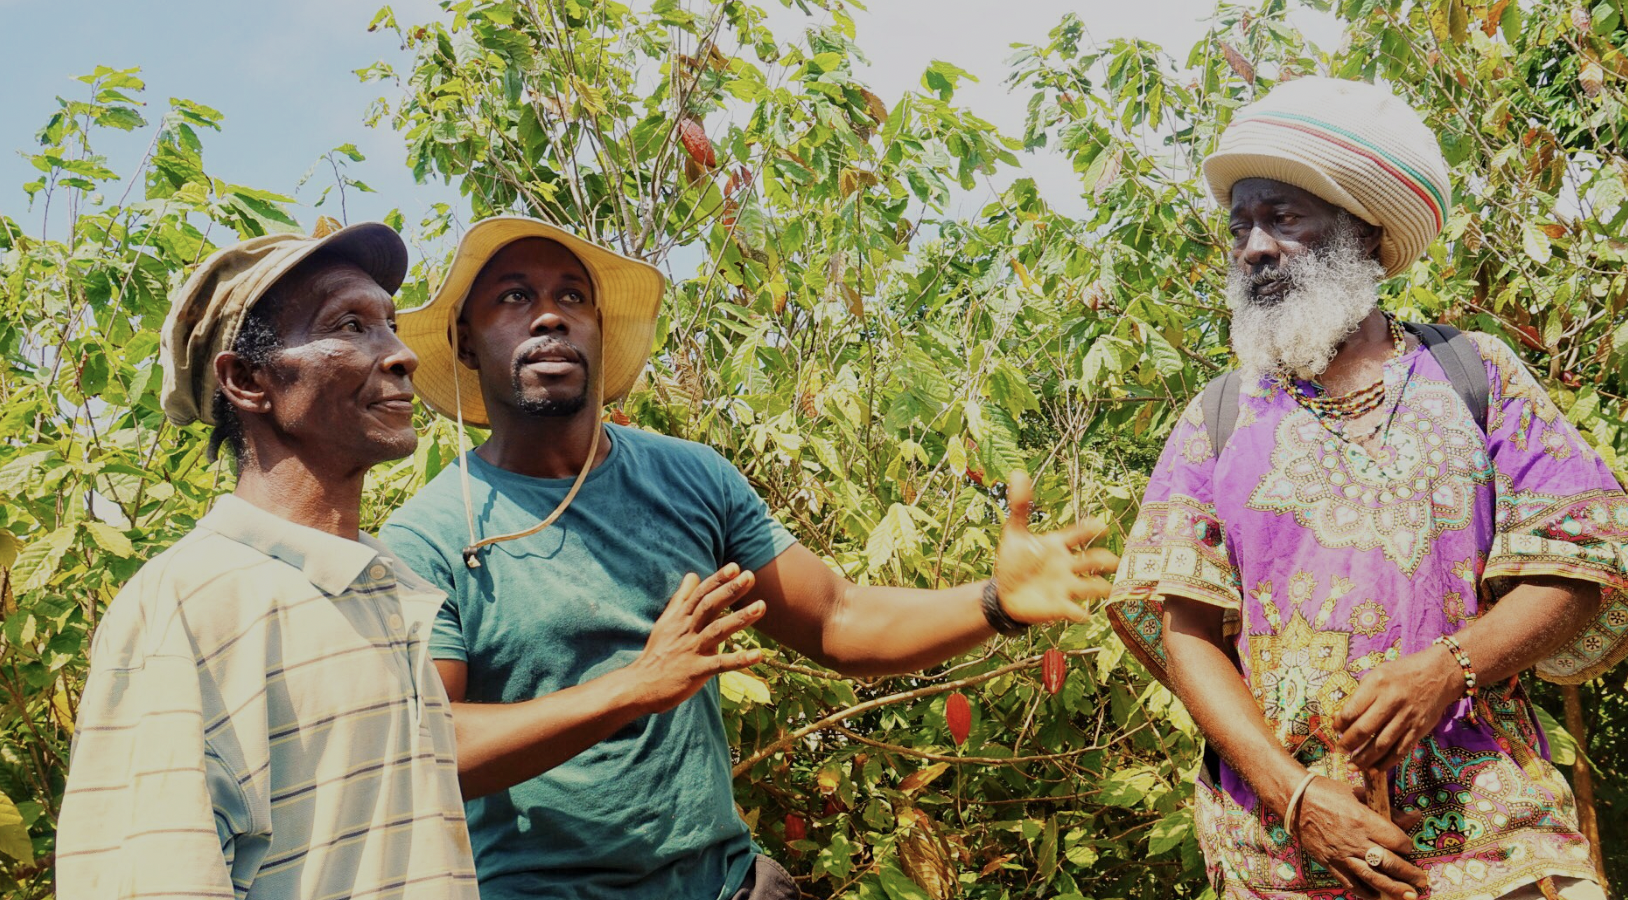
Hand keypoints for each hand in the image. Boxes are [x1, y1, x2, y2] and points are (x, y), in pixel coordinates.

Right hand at [625, 564, 764, 715]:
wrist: (641, 685)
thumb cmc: (658, 652)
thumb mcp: (666, 621)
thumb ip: (682, 598)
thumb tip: (692, 575)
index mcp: (681, 618)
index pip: (700, 594)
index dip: (717, 580)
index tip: (735, 566)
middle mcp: (687, 630)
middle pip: (709, 606)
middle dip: (730, 590)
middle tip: (750, 576)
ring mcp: (691, 650)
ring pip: (717, 630)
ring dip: (740, 618)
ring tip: (761, 606)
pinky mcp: (696, 671)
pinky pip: (720, 664)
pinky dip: (739, 659)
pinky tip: (758, 655)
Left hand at [993, 471, 1118, 624]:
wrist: (1003, 593)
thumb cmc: (1014, 561)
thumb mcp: (1014, 533)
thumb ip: (1020, 507)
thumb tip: (1017, 472)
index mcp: (1060, 544)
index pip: (1079, 533)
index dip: (1090, 529)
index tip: (1100, 525)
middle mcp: (1069, 564)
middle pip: (1095, 560)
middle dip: (1106, 560)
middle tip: (1112, 560)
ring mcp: (1067, 586)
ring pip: (1093, 587)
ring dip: (1101, 587)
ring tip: (1104, 587)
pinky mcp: (1060, 607)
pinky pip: (1075, 611)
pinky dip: (1079, 612)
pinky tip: (1081, 613)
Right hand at [1296, 776, 1428, 899]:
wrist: (1295, 800)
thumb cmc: (1328, 792)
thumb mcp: (1360, 794)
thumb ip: (1388, 809)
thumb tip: (1415, 816)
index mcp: (1364, 820)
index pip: (1397, 840)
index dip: (1407, 846)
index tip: (1408, 848)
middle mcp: (1355, 840)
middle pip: (1390, 863)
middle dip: (1409, 874)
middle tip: (1421, 881)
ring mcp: (1342, 854)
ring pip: (1373, 877)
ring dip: (1394, 889)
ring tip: (1410, 896)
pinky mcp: (1330, 863)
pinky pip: (1350, 883)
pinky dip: (1366, 893)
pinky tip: (1378, 896)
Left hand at [1336, 643, 1462, 771]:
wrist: (1438, 674)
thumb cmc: (1402, 673)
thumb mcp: (1377, 675)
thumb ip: (1361, 696)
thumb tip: (1341, 720)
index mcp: (1377, 685)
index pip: (1352, 710)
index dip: (1340, 724)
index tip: (1335, 730)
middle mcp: (1392, 701)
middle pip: (1365, 729)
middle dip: (1349, 744)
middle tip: (1340, 750)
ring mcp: (1407, 717)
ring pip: (1382, 744)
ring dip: (1364, 759)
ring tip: (1353, 766)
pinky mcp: (1419, 729)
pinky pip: (1400, 751)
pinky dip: (1386, 763)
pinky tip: (1374, 769)